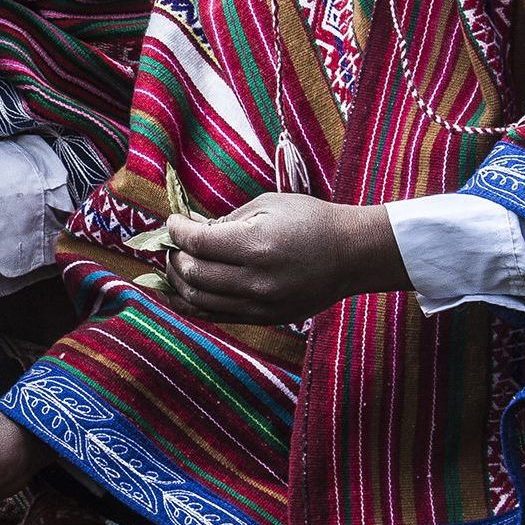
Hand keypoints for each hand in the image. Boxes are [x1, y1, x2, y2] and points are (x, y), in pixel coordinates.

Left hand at [160, 194, 405, 324]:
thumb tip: (189, 228)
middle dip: (174, 257)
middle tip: (172, 243)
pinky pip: (218, 315)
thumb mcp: (267, 206)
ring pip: (200, 301)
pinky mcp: (266, 319)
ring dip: (178, 283)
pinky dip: (194, 304)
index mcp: (257, 246)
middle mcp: (256, 280)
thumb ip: (225, 220)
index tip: (173, 221)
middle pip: (193, 275)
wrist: (352, 254)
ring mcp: (261, 305)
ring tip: (174, 266)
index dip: (177, 231)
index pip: (198, 244)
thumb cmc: (311, 220)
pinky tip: (184, 291)